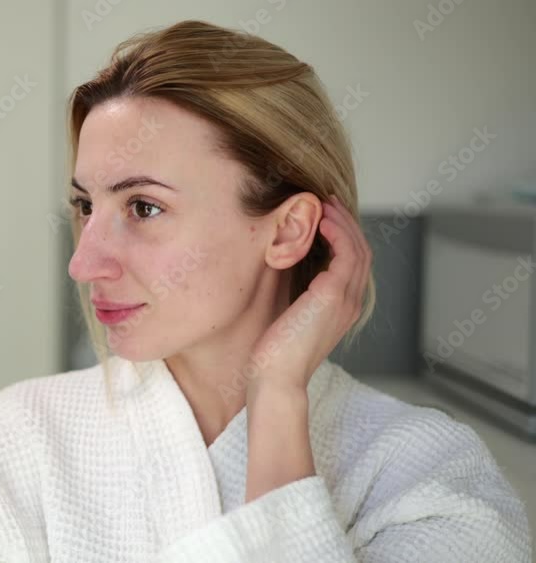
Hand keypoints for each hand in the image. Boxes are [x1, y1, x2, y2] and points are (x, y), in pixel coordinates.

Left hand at [248, 194, 371, 393]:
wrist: (274, 378)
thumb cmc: (274, 353)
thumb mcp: (289, 316)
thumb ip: (296, 295)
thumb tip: (283, 269)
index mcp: (342, 308)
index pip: (353, 262)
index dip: (343, 235)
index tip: (324, 215)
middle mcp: (350, 303)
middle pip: (361, 250)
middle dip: (345, 222)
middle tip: (326, 201)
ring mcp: (346, 300)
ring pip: (358, 248)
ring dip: (343, 222)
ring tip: (324, 204)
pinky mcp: (333, 296)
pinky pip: (346, 255)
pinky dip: (338, 234)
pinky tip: (321, 222)